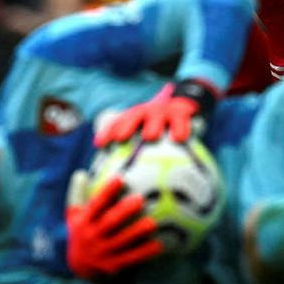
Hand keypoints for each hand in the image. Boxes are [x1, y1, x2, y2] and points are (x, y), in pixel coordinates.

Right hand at [64, 173, 163, 280]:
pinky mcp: (113, 265)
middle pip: (109, 223)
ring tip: (152, 223)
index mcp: (83, 222)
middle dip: (124, 211)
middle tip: (140, 199)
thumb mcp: (73, 215)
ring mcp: (103, 252)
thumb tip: (81, 172)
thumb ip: (77, 194)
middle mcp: (92, 237)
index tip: (120, 179)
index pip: (96, 205)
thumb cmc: (81, 232)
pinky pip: (131, 258)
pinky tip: (158, 245)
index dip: (107, 192)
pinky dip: (144, 252)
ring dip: (137, 232)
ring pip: (122, 241)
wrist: (78, 267)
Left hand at [93, 82, 211, 145]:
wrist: (183, 104)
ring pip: (156, 116)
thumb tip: (122, 179)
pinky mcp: (181, 112)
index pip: (118, 123)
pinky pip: (181, 121)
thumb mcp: (148, 131)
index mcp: (136, 116)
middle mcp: (148, 112)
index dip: (107, 132)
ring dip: (152, 125)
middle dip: (126, 126)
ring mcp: (164, 111)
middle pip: (134, 116)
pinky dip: (180, 128)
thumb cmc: (161, 126)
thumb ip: (137, 151)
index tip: (100, 145)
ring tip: (150, 136)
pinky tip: (180, 139)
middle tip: (120, 138)